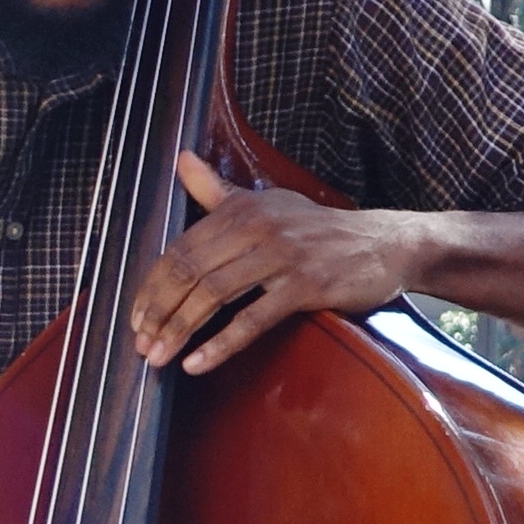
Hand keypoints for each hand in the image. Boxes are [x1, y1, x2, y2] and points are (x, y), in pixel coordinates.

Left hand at [132, 156, 420, 374]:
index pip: (180, 248)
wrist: (387, 243)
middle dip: (159, 311)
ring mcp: (282, 256)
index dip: (152, 285)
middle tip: (141, 343)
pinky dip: (220, 344)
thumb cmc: (322, 228)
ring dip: (180, 329)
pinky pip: (253, 319)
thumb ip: (218, 190)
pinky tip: (198, 363)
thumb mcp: (269, 202)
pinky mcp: (305, 285)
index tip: (137, 316)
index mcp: (241, 208)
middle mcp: (257, 227)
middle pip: (190, 272)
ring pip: (213, 295)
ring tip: (159, 357)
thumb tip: (181, 159)